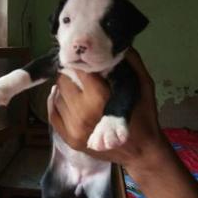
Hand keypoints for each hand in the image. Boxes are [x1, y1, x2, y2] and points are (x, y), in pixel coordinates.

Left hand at [48, 48, 164, 165]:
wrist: (141, 153)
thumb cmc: (144, 117)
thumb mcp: (144, 86)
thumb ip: (132, 63)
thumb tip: (117, 44)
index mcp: (99, 98)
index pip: (78, 68)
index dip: (81, 60)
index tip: (85, 57)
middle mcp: (81, 113)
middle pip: (63, 80)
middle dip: (71, 73)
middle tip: (81, 72)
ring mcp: (72, 128)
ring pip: (57, 96)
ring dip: (65, 89)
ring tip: (78, 88)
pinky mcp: (68, 139)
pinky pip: (53, 112)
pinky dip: (57, 102)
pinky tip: (68, 98)